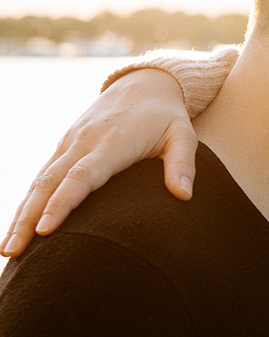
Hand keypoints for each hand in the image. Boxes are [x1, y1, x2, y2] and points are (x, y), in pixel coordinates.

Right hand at [1, 69, 197, 256]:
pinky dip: (28, 203)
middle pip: (49, 183)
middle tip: (13, 252)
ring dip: (21, 215)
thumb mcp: (182, 135)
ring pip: (38, 181)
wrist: (144, 84)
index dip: (62, 204)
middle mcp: (83, 142)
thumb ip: (183, 164)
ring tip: (9, 250)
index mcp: (112, 142)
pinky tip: (19, 227)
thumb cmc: (167, 117)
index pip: (81, 177)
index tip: (45, 231)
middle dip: (28, 218)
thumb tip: (184, 196)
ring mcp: (70, 144)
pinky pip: (41, 177)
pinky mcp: (65, 147)